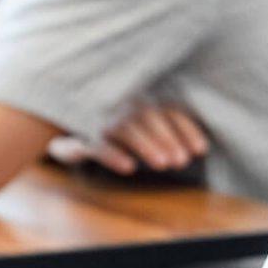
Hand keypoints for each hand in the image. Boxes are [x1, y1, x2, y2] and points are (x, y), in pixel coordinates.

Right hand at [48, 101, 207, 174]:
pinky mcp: (79, 136)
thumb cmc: (116, 130)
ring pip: (125, 129)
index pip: (167, 109)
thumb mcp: (143, 127)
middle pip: (149, 117)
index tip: (201, 149)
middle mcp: (121, 104)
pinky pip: (96, 144)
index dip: (186, 129)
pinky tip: (129, 168)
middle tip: (182, 161)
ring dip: (146, 146)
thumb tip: (199, 148)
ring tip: (163, 164)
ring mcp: (100, 118)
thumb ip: (169, 131)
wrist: (66, 132)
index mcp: (141, 100)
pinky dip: (113, 155)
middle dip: (168, 139)